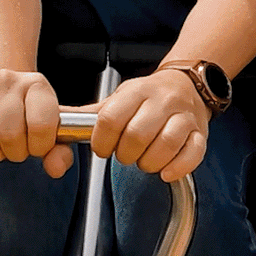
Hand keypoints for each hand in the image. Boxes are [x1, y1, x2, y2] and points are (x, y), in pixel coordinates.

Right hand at [0, 68, 67, 177]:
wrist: (6, 91)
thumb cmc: (32, 114)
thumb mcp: (54, 130)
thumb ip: (61, 152)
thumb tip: (55, 168)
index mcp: (37, 85)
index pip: (40, 125)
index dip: (40, 146)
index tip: (38, 146)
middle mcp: (8, 81)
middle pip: (9, 133)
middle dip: (16, 152)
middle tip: (18, 149)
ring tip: (1, 148)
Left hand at [90, 69, 210, 181]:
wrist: (187, 85)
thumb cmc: (148, 97)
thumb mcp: (120, 98)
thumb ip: (90, 114)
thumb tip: (55, 122)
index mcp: (137, 91)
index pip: (111, 118)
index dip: (101, 141)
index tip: (102, 149)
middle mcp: (162, 101)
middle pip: (137, 135)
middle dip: (125, 154)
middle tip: (125, 155)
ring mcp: (184, 116)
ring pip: (166, 144)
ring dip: (149, 163)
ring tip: (144, 161)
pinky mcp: (200, 133)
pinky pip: (193, 153)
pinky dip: (178, 167)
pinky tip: (166, 171)